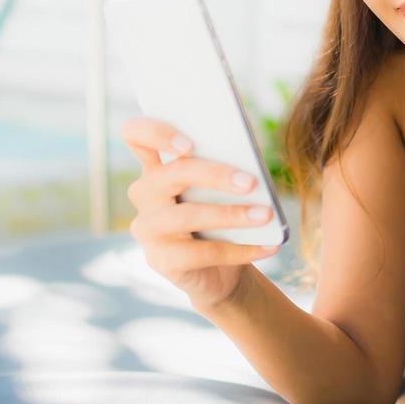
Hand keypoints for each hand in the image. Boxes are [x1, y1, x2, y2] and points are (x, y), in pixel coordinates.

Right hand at [119, 116, 279, 310]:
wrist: (219, 269)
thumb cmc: (221, 218)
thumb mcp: (222, 192)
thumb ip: (227, 170)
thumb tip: (250, 166)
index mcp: (157, 167)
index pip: (136, 135)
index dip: (156, 133)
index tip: (189, 144)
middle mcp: (145, 194)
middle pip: (173, 173)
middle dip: (214, 175)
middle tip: (251, 182)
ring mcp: (148, 228)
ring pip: (188, 216)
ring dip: (232, 215)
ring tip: (265, 215)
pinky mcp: (161, 260)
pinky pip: (203, 253)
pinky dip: (241, 249)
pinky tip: (268, 247)